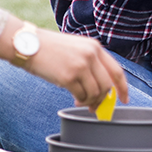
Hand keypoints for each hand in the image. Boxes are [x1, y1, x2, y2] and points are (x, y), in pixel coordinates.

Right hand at [0, 18, 128, 107]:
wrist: (28, 44)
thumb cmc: (49, 48)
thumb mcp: (75, 48)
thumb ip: (90, 63)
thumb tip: (100, 88)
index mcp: (95, 47)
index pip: (117, 71)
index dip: (123, 88)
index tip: (124, 99)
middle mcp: (90, 55)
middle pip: (107, 85)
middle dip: (103, 100)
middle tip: (95, 107)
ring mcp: (80, 66)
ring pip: (95, 93)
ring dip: (89, 101)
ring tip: (81, 101)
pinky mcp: (68, 76)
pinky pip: (81, 95)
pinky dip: (80, 100)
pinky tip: (74, 99)